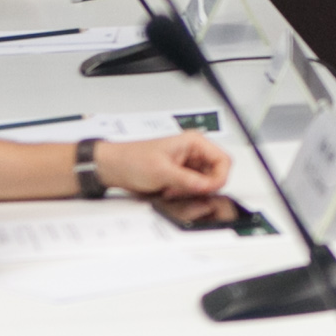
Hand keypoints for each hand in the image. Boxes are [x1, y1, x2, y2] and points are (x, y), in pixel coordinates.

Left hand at [95, 131, 232, 198]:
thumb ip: (188, 180)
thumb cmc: (131, 160)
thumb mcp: (162, 172)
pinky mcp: (181, 174)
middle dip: (202, 186)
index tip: (207, 189)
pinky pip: (194, 187)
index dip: (219, 178)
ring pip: (205, 182)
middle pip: (216, 173)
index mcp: (194, 142)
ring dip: (192, 191)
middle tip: (185, 190)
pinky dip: (184, 193)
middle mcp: (194, 151)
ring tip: (173, 190)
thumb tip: (208, 186)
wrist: (113, 167)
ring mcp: (188, 163)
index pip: (223, 160)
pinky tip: (170, 191)